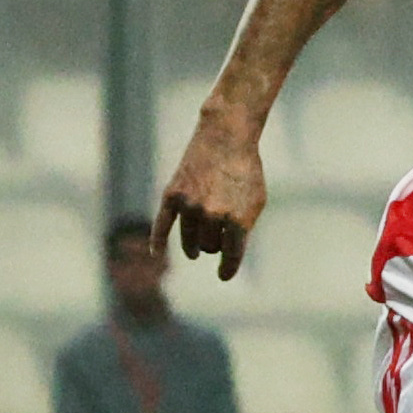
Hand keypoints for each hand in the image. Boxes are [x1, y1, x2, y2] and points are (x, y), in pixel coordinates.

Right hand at [156, 118, 266, 276]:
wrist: (226, 137)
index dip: (227, 269)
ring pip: (190, 242)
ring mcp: (189, 205)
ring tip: (198, 248)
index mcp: (237, 219)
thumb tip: (226, 255)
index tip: (223, 274)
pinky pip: (161, 227)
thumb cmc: (245, 171)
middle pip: (209, 248)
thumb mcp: (256, 201)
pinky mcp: (172, 196)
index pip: (230, 257)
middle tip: (218, 233)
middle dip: (214, 244)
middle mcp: (212, 215)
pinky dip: (157, 242)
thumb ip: (243, 230)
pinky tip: (156, 253)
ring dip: (195, 246)